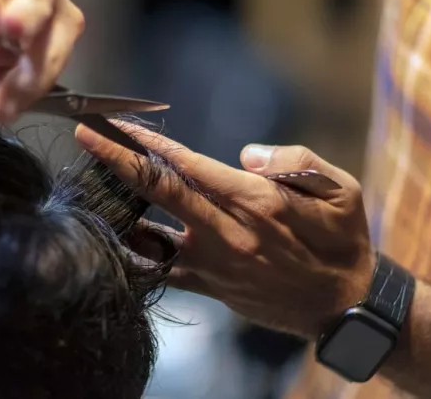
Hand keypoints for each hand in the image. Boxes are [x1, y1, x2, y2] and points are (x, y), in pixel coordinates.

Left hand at [75, 124, 375, 338]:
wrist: (346, 306)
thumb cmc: (343, 239)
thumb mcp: (341, 190)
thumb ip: (295, 162)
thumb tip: (246, 154)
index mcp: (258, 202)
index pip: (190, 166)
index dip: (149, 143)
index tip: (116, 125)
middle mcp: (229, 232)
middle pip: (160, 191)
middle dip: (117, 160)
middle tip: (84, 135)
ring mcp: (215, 263)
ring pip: (151, 233)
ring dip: (118, 204)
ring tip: (89, 179)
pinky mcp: (211, 286)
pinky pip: (162, 271)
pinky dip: (136, 251)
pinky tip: (115, 231)